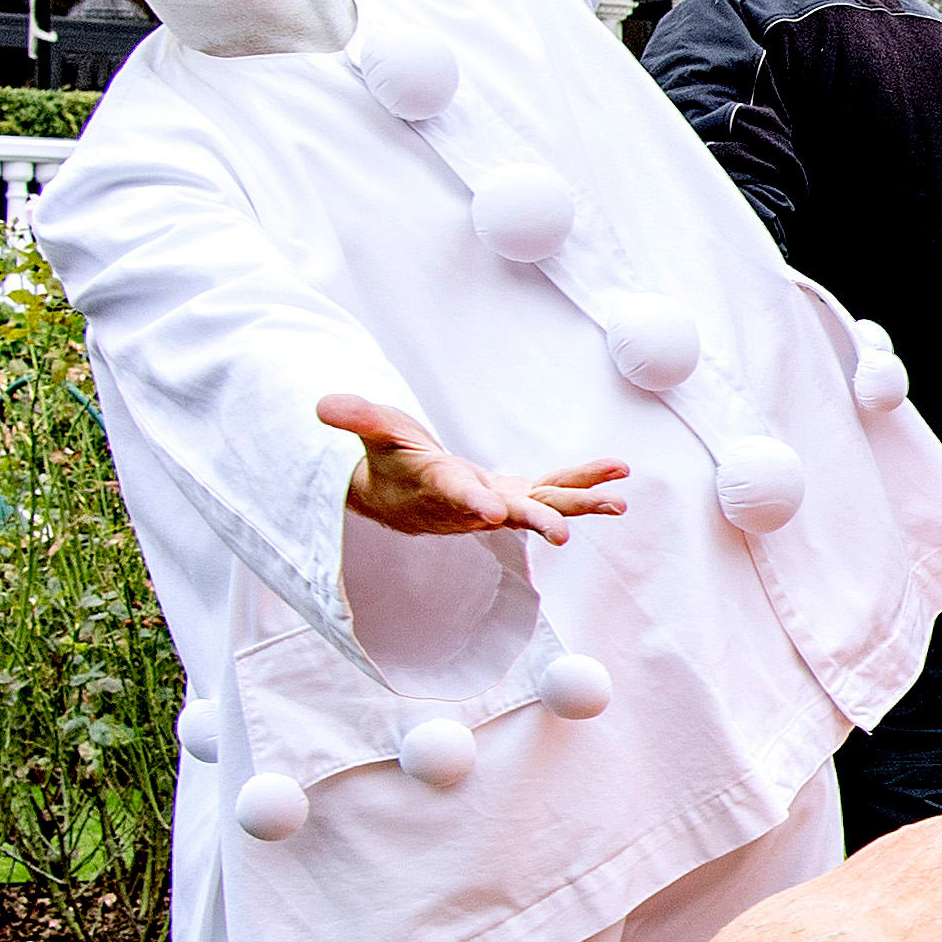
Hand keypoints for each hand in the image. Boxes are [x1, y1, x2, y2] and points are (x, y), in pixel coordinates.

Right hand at [318, 392, 630, 546]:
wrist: (401, 493)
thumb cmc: (387, 458)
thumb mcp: (373, 430)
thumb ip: (357, 418)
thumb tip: (322, 406)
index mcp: (438, 486)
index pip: (454, 495)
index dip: (471, 503)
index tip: (491, 513)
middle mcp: (474, 502)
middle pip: (509, 512)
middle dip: (537, 520)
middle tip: (563, 534)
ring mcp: (499, 503)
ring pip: (543, 504)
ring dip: (580, 503)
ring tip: (619, 502)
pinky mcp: (515, 496)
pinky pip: (554, 488)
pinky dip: (584, 482)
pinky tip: (617, 476)